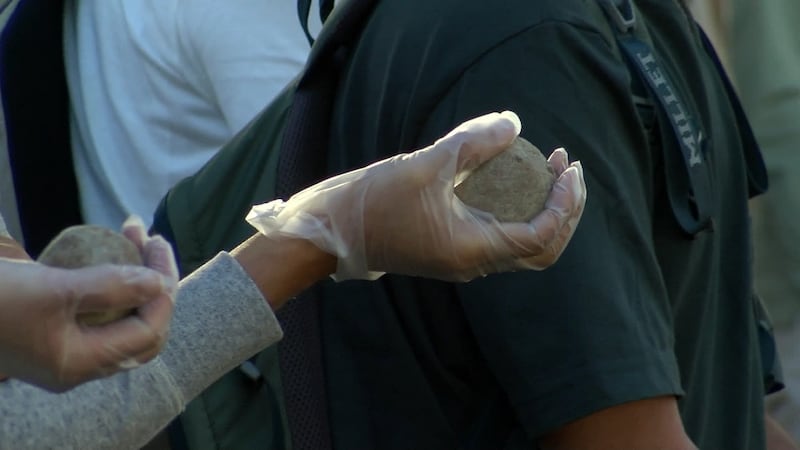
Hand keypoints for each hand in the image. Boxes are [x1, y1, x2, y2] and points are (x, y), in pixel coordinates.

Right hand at [0, 217, 177, 391]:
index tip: (158, 248)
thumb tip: (159, 283)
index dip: (162, 293)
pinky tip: (113, 251)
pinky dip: (113, 283)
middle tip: (153, 240)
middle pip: (141, 329)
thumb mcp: (53, 289)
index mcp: (80, 364)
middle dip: (155, 284)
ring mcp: (66, 349)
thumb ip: (109, 287)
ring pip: (122, 318)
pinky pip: (100, 311)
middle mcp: (78, 364)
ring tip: (136, 234)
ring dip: (135, 278)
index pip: (146, 334)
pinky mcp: (54, 331)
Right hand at [246, 111, 585, 281]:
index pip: (541, 235)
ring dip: (543, 210)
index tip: (567, 167)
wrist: (330, 233)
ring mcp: (463, 259)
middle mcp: (473, 262)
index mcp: (472, 249)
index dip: (564, 203)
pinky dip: (518, 211)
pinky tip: (514, 177)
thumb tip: (513, 123)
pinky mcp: (452, 249)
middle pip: (542, 249)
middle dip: (564, 209)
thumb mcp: (424, 164)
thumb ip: (472, 142)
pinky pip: (501, 236)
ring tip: (548, 168)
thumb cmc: (372, 202)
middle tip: (567, 168)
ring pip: (523, 246)